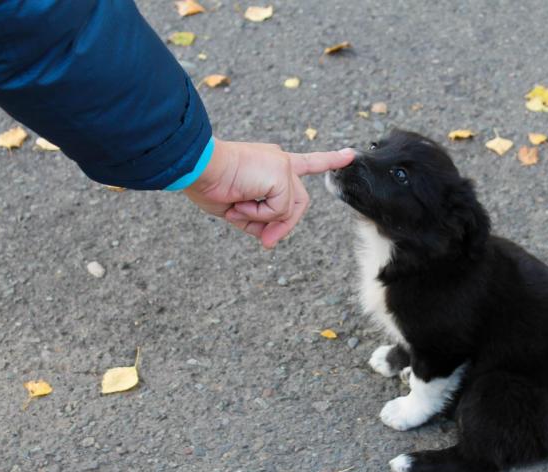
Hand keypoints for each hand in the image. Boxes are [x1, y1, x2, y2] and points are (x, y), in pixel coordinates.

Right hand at [184, 139, 354, 247]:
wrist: (197, 166)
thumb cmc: (208, 183)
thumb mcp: (237, 209)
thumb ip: (258, 222)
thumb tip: (269, 241)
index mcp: (270, 164)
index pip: (305, 164)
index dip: (328, 160)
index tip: (350, 155)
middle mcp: (280, 161)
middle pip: (296, 204)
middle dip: (281, 225)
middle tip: (264, 241)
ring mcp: (283, 166)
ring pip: (288, 209)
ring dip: (263, 218)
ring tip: (239, 208)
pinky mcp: (283, 173)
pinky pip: (279, 210)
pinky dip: (259, 213)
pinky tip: (242, 200)